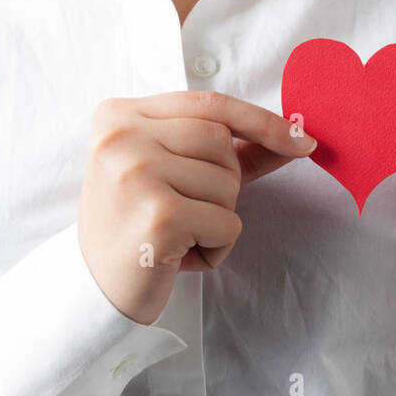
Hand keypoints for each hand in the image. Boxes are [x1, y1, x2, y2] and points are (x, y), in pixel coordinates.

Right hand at [79, 90, 315, 325]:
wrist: (94, 292)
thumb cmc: (138, 226)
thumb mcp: (175, 174)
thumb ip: (231, 149)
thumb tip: (296, 136)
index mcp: (120, 114)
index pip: (209, 103)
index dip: (260, 121)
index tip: (302, 140)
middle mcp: (121, 136)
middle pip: (222, 142)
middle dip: (223, 183)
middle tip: (182, 212)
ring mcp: (137, 173)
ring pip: (229, 183)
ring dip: (217, 219)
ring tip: (176, 235)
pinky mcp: (158, 216)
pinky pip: (228, 224)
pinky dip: (216, 247)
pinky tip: (178, 257)